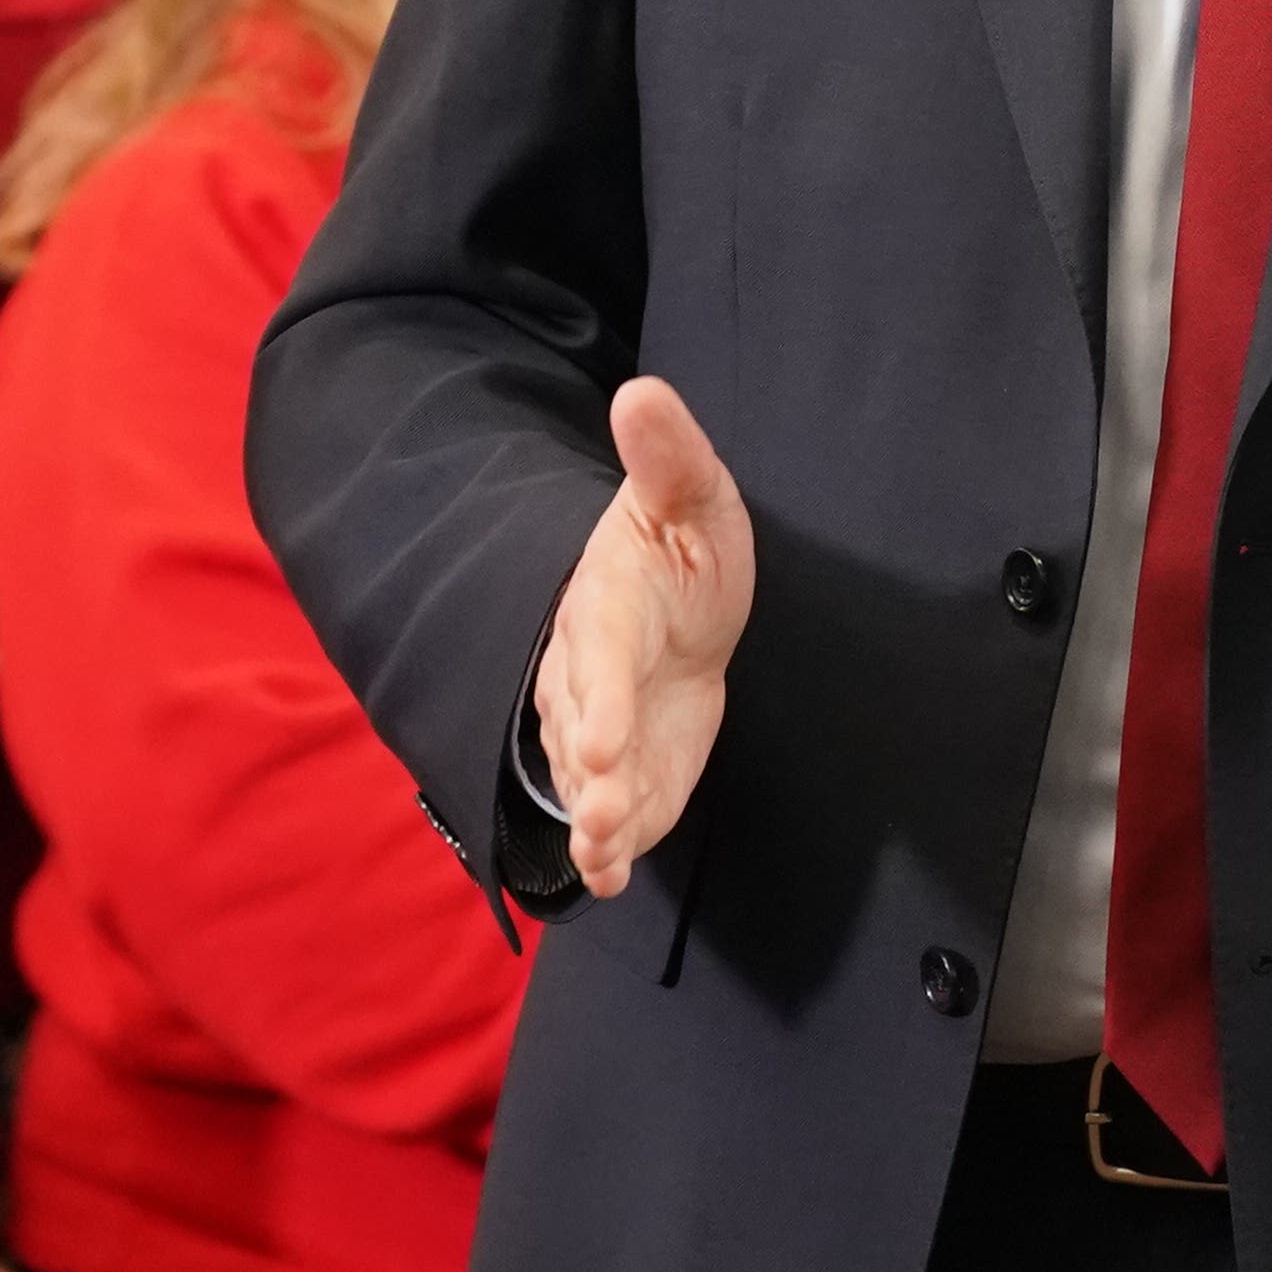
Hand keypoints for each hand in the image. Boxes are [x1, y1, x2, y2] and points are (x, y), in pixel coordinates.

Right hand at [534, 376, 754, 900]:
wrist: (681, 607)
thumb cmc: (682, 545)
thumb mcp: (690, 492)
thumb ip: (667, 455)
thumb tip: (642, 390)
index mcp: (604, 608)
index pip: (595, 656)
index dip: (598, 699)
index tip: (603, 739)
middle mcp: (587, 678)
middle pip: (581, 730)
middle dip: (592, 775)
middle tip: (604, 813)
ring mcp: (603, 731)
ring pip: (586, 779)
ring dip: (595, 820)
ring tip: (604, 852)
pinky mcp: (627, 772)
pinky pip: (612, 814)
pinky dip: (608, 851)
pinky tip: (609, 880)